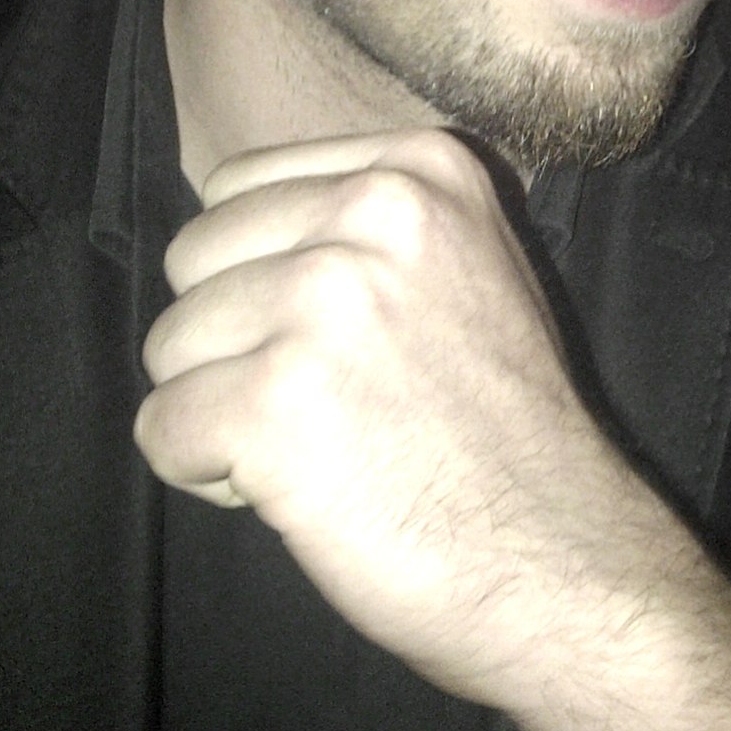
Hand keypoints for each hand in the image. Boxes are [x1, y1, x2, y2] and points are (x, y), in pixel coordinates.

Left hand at [135, 129, 730, 730]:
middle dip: (232, 340)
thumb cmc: (509, 436)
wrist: (568, 564)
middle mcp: (375, 210)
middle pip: (194, 259)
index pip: (237, 185)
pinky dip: (207, 476)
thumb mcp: (470, 268)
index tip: (344, 342)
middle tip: (329, 405)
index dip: (261, 273)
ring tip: (325, 449)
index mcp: (422, 165)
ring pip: (170, 345)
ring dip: (222, 412)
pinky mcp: (277, 399)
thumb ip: (365, 228)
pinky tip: (301, 494)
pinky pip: (161, 428)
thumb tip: (228, 231)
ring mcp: (325, 301)